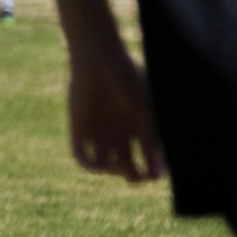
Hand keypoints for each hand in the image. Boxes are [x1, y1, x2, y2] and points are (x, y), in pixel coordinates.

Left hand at [68, 50, 163, 182]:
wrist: (100, 59)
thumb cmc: (128, 82)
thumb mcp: (144, 114)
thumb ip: (150, 143)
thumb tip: (158, 174)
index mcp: (137, 125)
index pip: (147, 157)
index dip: (153, 170)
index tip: (157, 175)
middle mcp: (117, 130)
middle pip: (125, 164)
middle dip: (133, 175)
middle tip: (140, 176)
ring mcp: (97, 130)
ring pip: (103, 162)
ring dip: (113, 171)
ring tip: (122, 167)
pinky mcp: (78, 128)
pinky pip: (81, 155)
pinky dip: (92, 166)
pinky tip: (104, 166)